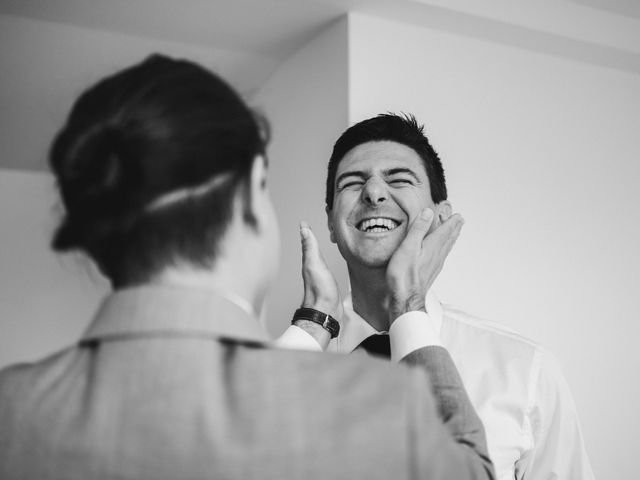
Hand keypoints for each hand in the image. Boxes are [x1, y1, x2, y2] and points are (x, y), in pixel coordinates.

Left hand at [299, 221, 342, 319]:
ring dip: (316, 250)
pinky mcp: (327, 283)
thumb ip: (310, 246)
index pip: (308, 243)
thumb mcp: (314, 263)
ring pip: (317, 259)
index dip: (307, 232)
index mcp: (310, 261)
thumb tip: (303, 228)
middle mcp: (313, 268)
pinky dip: (323, 262)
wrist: (326, 311)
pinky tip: (325, 264)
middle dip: (310, 239)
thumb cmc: (320, 290)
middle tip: (308, 228)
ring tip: (315, 243)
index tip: (305, 223)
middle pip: (311, 250)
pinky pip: (324, 268)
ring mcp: (320, 276)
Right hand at [386, 208, 463, 323]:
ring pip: (446, 248)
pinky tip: (442, 254)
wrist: (405, 298)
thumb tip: (428, 213)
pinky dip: (444, 250)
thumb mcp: (408, 246)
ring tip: (454, 234)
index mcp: (432, 246)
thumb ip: (418, 228)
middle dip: (454, 229)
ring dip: (451, 239)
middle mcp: (437, 255)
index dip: (451, 222)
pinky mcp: (430, 273)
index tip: (457, 215)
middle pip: (448, 239)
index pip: (445, 230)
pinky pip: (441, 257)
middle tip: (460, 221)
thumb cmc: (404, 275)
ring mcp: (434, 265)